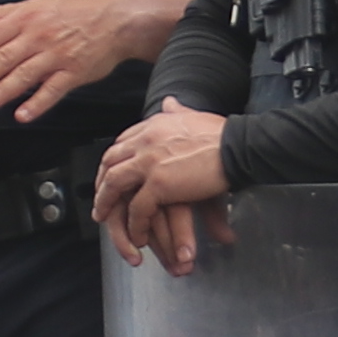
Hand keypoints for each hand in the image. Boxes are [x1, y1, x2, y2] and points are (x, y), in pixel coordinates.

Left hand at [0, 0, 148, 127]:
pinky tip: (22, 115)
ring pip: (26, 75)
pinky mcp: (75, 72)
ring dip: (3, 91)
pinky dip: (38, 103)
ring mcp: (57, 55)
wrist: (114, 20)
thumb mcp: (32, 6)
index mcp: (25, 19)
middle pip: (5, 56)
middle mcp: (39, 36)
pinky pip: (54, 90)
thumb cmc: (70, 14)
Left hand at [96, 104, 232, 269]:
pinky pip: (137, 208)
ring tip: (105, 219)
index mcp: (152, 125)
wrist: (237, 146)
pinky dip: (134, 224)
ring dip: (106, 204)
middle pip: (110, 162)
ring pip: (114, 184)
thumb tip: (169, 102)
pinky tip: (137, 234)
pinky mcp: (159, 184)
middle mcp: (144, 140)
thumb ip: (177, 111)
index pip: (121, 142)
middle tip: (100, 199)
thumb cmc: (223, 134)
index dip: (112, 161)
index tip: (109, 174)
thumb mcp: (193, 116)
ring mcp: (149, 162)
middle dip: (101, 182)